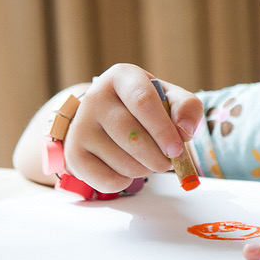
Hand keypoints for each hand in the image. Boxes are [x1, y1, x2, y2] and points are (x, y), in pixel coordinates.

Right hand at [63, 64, 202, 191]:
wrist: (103, 119)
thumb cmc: (142, 108)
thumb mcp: (168, 98)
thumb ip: (186, 107)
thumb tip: (185, 131)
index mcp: (121, 76)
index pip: (142, 101)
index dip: (163, 129)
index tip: (177, 149)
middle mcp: (95, 97)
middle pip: (132, 136)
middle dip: (158, 157)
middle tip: (169, 161)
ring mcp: (80, 126)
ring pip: (122, 162)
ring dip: (145, 170)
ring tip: (147, 160)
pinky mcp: (73, 153)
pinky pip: (108, 181)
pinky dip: (126, 182)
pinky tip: (126, 167)